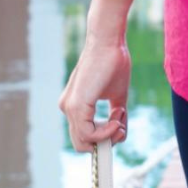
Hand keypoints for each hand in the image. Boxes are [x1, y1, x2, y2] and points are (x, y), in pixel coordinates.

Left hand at [58, 34, 130, 152]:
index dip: (103, 138)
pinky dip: (106, 132)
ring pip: (85, 142)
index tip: (120, 126)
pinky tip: (117, 118)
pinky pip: (89, 134)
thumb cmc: (113, 63)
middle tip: (121, 126)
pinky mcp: (77, 105)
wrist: (108, 43)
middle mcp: (67, 108)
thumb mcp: (117, 96)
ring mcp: (69, 107)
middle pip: (82, 144)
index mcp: (74, 105)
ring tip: (120, 116)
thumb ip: (116, 116)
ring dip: (109, 135)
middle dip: (106, 141)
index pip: (84, 135)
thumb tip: (121, 134)